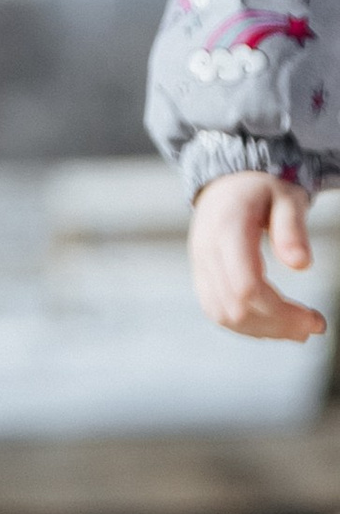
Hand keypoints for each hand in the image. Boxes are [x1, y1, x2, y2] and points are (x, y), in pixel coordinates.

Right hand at [189, 170, 326, 341]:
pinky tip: (272, 323)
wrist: (226, 183)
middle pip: (235, 307)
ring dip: (261, 330)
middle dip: (277, 325)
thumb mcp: (286, 197)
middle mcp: (206, 252)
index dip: (281, 312)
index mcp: (227, 230)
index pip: (247, 287)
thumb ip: (292, 228)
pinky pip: (216, 310)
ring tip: (297, 330)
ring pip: (223, 315)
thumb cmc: (261, 189)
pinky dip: (245, 325)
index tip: (314, 320)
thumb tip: (301, 265)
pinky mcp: (201, 276)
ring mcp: (200, 266)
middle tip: (313, 327)